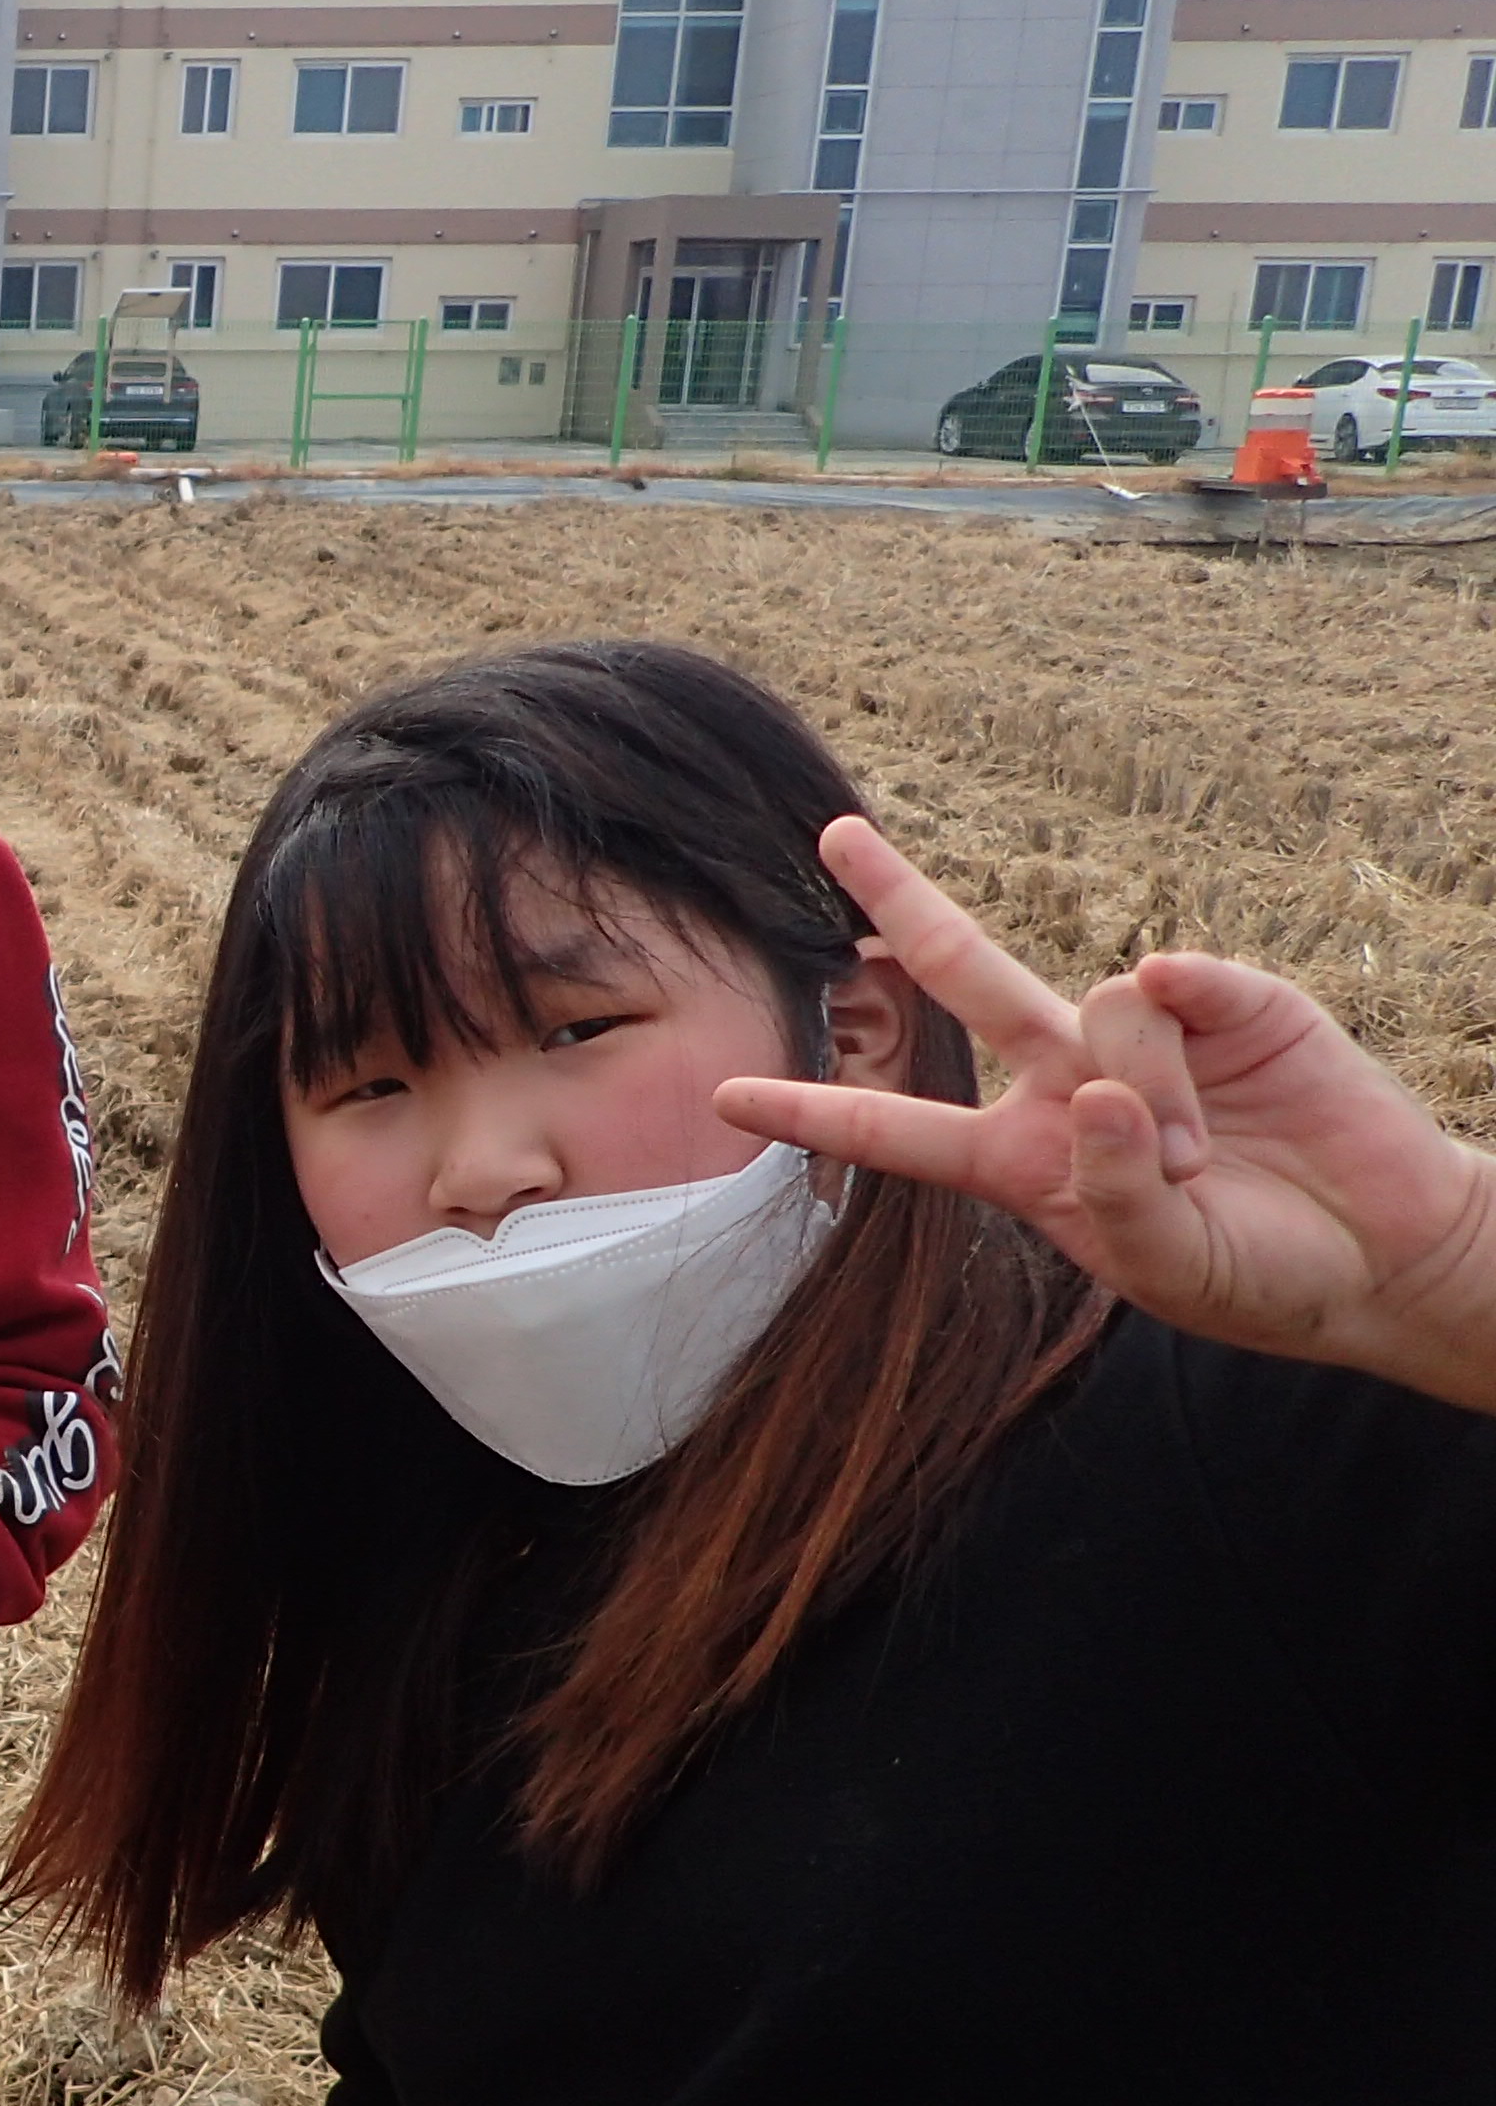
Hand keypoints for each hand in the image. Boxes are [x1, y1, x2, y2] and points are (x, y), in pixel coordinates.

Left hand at [715, 818, 1495, 1415]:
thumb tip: (1100, 1093)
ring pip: (1093, 1008)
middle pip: (963, 976)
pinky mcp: (1229, 1001)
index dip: (815, 1112)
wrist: (1381, 1250)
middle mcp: (1065, 1083)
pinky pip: (1173, 980)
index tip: (725, 1094)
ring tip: (1199, 1158)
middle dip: (901, 901)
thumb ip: (1116, 1192)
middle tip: (834, 832)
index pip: (897, 1132)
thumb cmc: (1255, 1272)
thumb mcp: (1166, 1265)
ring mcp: (1143, 1035)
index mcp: (1022, 1161)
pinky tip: (1226, 1053)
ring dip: (1146, 1092)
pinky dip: (1188, 1014)